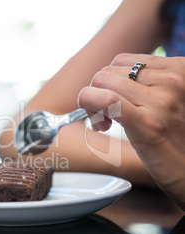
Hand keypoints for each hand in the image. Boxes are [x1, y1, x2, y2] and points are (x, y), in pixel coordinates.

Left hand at [78, 53, 184, 210]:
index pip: (121, 61)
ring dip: (91, 104)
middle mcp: (173, 80)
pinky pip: (105, 100)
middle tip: (105, 117)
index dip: (107, 81)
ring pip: (101, 82)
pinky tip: (101, 125)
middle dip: (96, 93)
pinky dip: (90, 107)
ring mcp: (162, 100)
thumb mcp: (169, 100)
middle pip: (107, 72)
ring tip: (105, 123)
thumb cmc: (177, 139)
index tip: (110, 102)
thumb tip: (105, 79)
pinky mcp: (148, 123)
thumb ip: (146, 84)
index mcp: (179, 69)